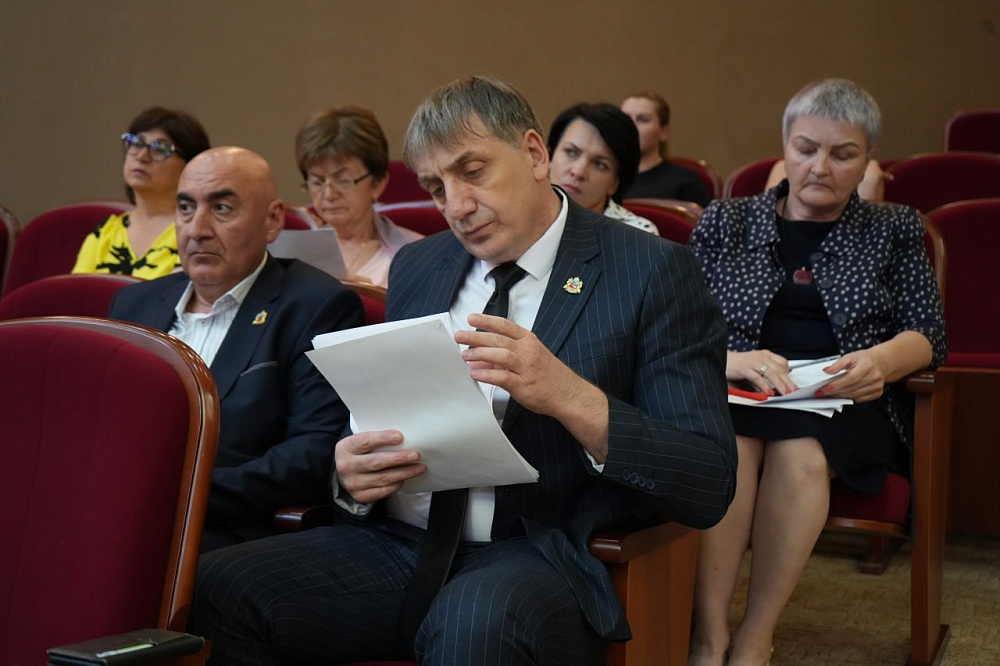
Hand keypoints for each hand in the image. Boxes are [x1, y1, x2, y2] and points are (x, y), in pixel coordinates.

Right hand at [334, 430, 425, 503]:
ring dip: (404, 473)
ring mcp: (353, 483)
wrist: (343, 475)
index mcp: (345, 448)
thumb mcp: (359, 443)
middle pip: (376, 462)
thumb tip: (404, 439)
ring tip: (419, 468)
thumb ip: (375, 441)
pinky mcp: (360, 496)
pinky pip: (382, 491)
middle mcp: (346, 466)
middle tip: (415, 455)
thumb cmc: (358, 454)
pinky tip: (405, 479)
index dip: (383, 438)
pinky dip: (396, 485)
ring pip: (383, 478)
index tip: (400, 437)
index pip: (365, 441)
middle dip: (398, 459)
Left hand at [456, 313, 586, 417]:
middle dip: (477, 336)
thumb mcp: (530, 358)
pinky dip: (487, 374)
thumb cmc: (549, 375)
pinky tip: (476, 373)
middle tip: (460, 336)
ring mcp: (526, 368)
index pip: (505, 326)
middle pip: (499, 339)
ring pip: (501, 355)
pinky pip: (503, 377)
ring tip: (465, 355)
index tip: (472, 318)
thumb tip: (480, 356)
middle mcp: (528, 351)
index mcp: (529, 341)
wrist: (568, 394)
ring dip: (480, 353)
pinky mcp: (524, 385)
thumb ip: (505, 356)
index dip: (487, 321)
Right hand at [726, 349, 795, 394]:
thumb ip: (767, 370)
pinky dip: (764, 385)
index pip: (782, 362)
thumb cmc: (740, 363)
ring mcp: (753, 362)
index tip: (792, 383)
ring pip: (771, 373)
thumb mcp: (757, 364)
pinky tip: (768, 392)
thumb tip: (778, 381)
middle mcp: (761, 357)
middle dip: (788, 381)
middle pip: (779, 369)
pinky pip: (757, 378)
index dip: (788, 374)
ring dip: (779, 384)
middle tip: (793, 390)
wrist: (723, 359)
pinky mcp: (745, 368)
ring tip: (785, 392)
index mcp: (765, 354)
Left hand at [816, 349, 885, 402]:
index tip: (824, 389)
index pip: (850, 379)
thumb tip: (827, 371)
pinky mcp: (877, 393)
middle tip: (822, 393)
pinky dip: (848, 398)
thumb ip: (838, 364)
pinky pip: (859, 399)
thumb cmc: (865, 359)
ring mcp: (876, 387)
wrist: (881, 363)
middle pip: (851, 389)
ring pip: (854, 395)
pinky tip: (841, 395)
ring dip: (839, 396)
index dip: (836, 385)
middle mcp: (874, 378)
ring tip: (829, 394)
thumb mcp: (850, 356)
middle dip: (834, 392)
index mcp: (867, 366)